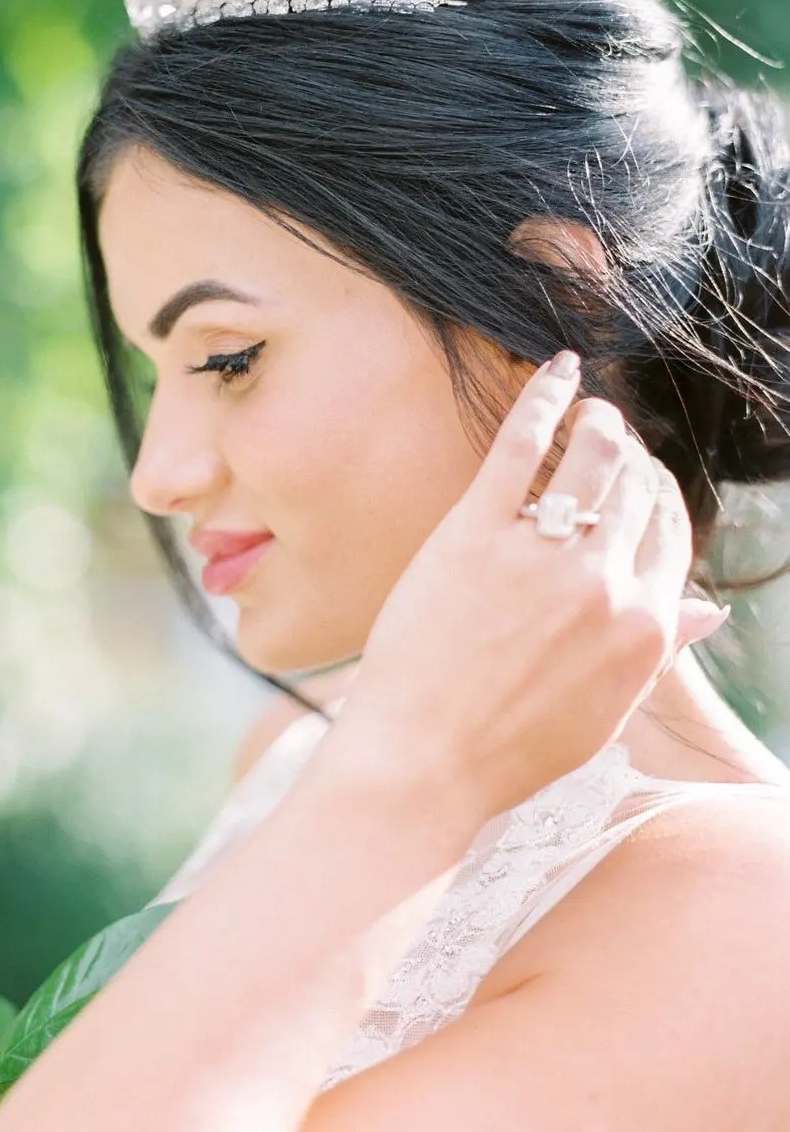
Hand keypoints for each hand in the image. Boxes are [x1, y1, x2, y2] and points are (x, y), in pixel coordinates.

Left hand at [324, 350, 728, 822]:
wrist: (423, 761)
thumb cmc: (508, 747)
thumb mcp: (603, 710)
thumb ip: (656, 651)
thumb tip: (707, 611)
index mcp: (643, 626)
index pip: (672, 533)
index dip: (659, 497)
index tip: (640, 482)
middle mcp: (604, 582)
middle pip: (638, 488)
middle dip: (632, 454)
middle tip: (611, 435)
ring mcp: (541, 554)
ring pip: (593, 456)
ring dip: (601, 421)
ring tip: (590, 406)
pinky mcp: (475, 531)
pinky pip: (521, 445)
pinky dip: (544, 398)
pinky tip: (556, 370)